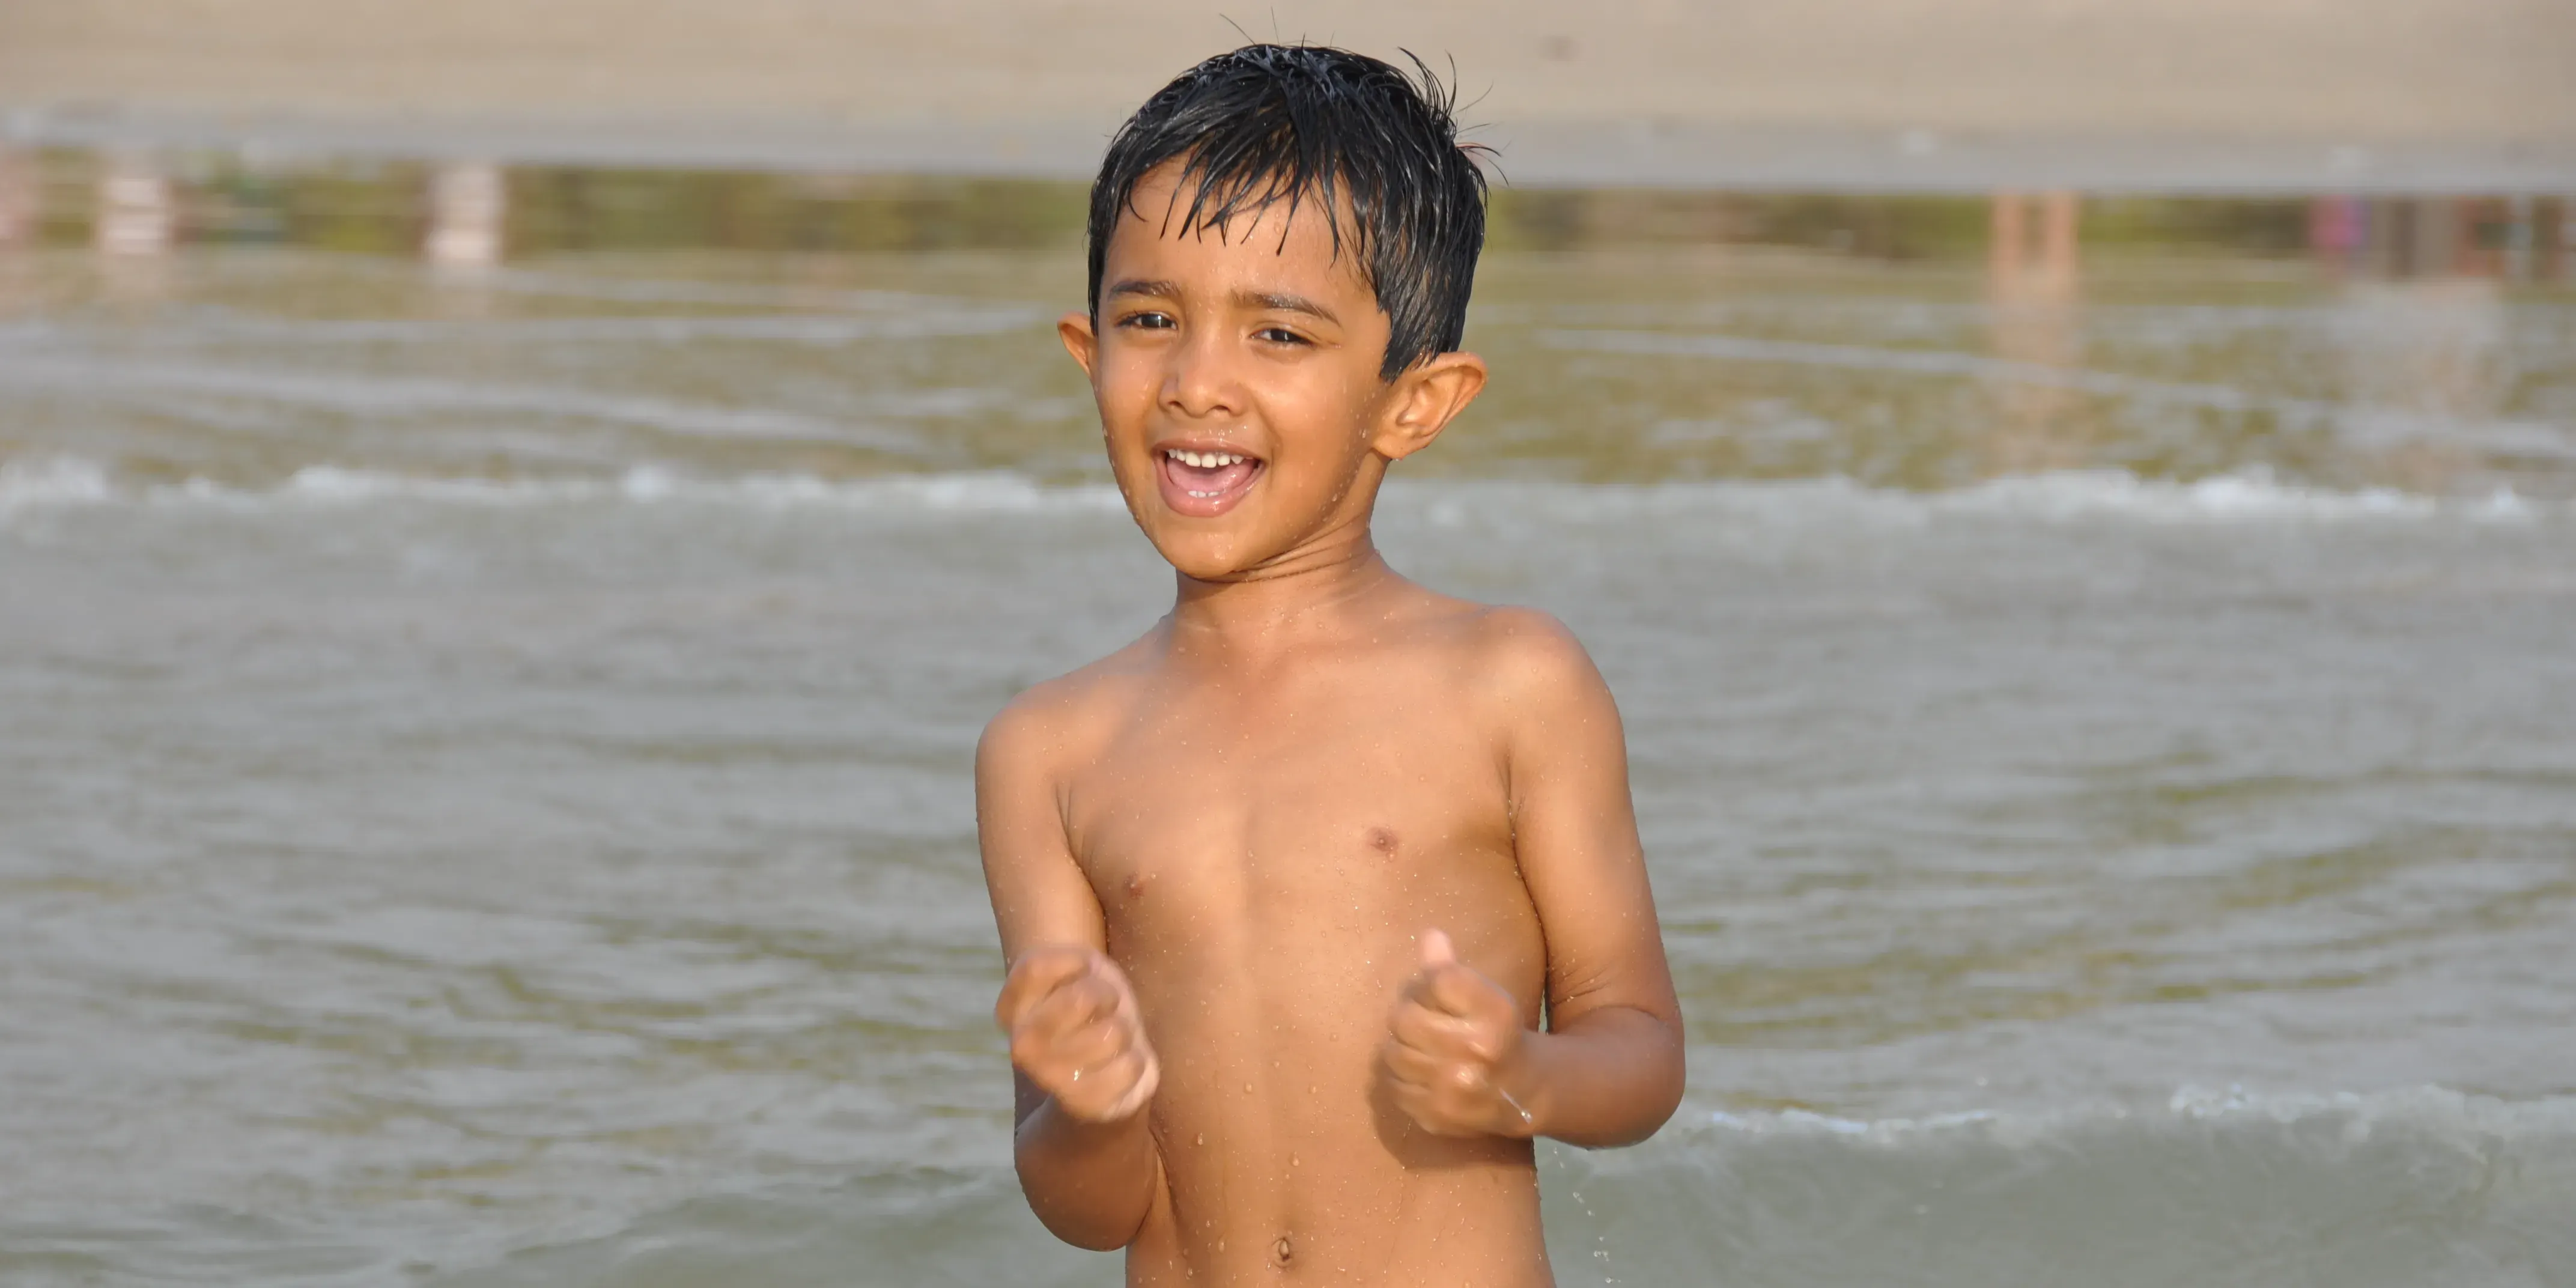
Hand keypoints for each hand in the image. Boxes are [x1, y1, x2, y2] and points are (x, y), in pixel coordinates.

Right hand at [996, 945, 1160, 1122]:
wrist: (1105, 1068)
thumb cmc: (1091, 1005)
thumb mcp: (1079, 966)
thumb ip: (1068, 961)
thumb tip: (1081, 997)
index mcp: (1011, 1010)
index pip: (1036, 967)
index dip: (1074, 961)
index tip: (1082, 972)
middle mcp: (1022, 1047)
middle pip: (1080, 999)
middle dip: (1106, 996)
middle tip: (1104, 1009)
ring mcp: (1049, 1078)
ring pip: (1112, 1034)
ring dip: (1124, 1031)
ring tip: (1112, 1039)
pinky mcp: (1083, 1104)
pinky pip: (1130, 1066)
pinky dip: (1135, 1060)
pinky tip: (1119, 1064)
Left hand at [1381, 928, 1533, 1137]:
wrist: (1523, 1092)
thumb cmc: (1496, 1032)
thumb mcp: (1484, 996)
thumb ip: (1450, 968)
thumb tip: (1429, 936)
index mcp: (1493, 1013)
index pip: (1436, 979)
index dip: (1425, 984)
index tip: (1433, 994)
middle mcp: (1475, 1050)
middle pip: (1403, 1017)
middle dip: (1407, 1015)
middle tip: (1419, 1021)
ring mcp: (1453, 1087)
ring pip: (1392, 1053)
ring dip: (1399, 1048)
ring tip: (1418, 1047)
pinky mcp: (1437, 1115)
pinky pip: (1394, 1088)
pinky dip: (1401, 1079)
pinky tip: (1421, 1073)